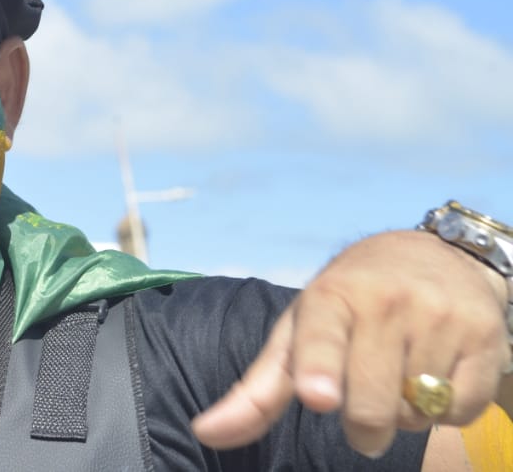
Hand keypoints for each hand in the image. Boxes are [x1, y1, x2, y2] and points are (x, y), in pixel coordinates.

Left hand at [191, 230, 510, 457]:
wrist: (431, 255)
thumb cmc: (347, 305)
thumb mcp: (297, 333)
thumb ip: (256, 391)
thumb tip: (204, 433)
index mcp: (330, 297)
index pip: (322, 335)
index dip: (320, 367)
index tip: (317, 396)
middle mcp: (386, 301)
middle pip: (371, 401)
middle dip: (362, 426)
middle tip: (355, 414)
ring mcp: (439, 316)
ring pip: (417, 410)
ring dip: (403, 413)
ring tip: (397, 375)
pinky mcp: (485, 337)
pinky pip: (461, 409)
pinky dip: (444, 410)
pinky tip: (433, 375)